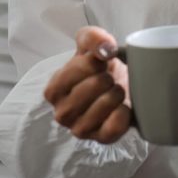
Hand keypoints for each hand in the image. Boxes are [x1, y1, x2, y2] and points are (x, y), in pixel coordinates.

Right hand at [43, 26, 132, 143]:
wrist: (124, 86)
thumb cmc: (101, 67)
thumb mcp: (92, 43)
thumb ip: (92, 38)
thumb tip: (105, 50)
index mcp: (53, 90)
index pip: (76, 69)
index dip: (95, 62)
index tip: (100, 64)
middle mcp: (62, 113)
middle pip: (94, 86)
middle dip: (108, 77)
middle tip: (109, 79)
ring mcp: (79, 129)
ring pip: (104, 105)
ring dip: (117, 93)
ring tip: (116, 90)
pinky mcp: (100, 139)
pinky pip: (114, 126)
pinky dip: (124, 112)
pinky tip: (123, 106)